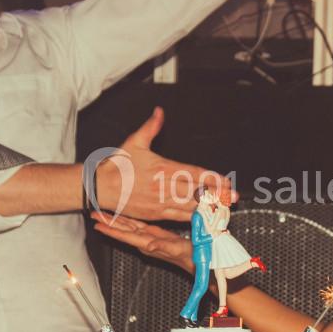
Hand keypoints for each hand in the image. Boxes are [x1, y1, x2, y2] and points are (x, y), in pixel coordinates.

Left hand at [92, 212, 195, 273]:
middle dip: (108, 223)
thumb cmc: (191, 256)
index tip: (97, 225)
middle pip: (123, 231)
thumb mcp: (178, 250)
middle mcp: (147, 241)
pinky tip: (126, 215)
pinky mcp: (157, 235)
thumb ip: (163, 247)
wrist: (201, 261)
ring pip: (129, 227)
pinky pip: (139, 226)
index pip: (126, 236)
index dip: (111, 230)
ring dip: (116, 221)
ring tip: (104, 214)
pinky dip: (130, 219)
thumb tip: (149, 245)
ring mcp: (151, 238)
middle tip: (94, 214)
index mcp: (149, 243)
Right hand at [94, 107, 235, 221]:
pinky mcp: (154, 215)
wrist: (100, 187)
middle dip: (216, 195)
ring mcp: (160, 203)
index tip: (226, 181)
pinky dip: (192, 218)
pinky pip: (178, 218)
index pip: (195, 174)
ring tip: (224, 208)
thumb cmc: (117, 165)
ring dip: (208, 208)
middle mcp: (163, 187)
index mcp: (163, 168)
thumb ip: (151, 127)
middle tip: (232, 197)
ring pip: (190, 207)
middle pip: (196, 192)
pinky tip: (204, 218)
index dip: (213, 179)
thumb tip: (159, 113)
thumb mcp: (134, 142)